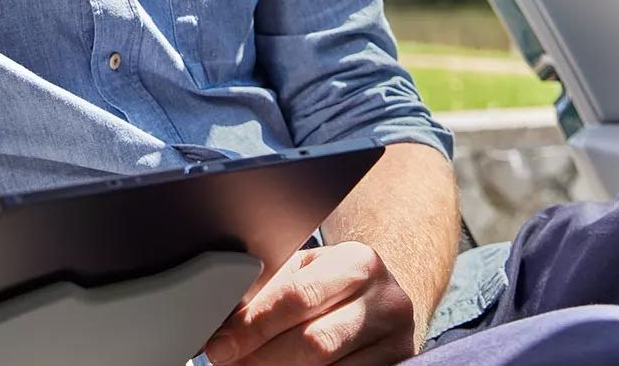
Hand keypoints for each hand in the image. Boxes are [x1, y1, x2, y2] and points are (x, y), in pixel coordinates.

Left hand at [203, 242, 416, 364]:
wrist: (383, 301)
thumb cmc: (335, 284)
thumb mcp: (308, 271)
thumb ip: (270, 289)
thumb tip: (221, 323)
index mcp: (358, 262)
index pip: (297, 296)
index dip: (254, 326)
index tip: (220, 345)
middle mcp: (385, 300)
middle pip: (314, 342)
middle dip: (263, 357)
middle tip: (232, 363)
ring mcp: (397, 339)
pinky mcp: (398, 365)